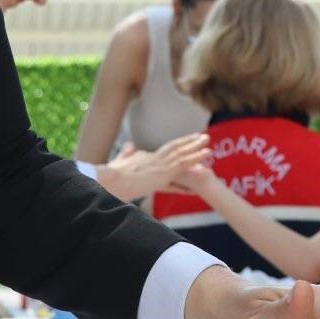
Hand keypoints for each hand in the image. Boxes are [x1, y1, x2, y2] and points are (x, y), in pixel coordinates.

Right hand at [96, 134, 211, 199]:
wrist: (111, 181)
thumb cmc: (111, 178)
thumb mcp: (118, 164)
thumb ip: (125, 154)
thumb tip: (128, 145)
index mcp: (144, 158)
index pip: (165, 152)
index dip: (177, 147)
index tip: (187, 143)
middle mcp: (153, 158)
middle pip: (175, 147)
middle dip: (189, 142)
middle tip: (202, 136)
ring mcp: (159, 164)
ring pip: (181, 152)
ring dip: (196, 146)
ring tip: (208, 140)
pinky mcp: (164, 172)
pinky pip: (184, 163)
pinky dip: (196, 157)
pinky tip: (206, 153)